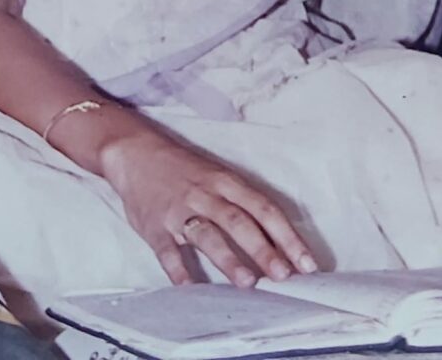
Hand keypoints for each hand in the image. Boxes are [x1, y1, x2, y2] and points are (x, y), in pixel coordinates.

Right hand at [100, 125, 316, 286]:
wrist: (136, 153)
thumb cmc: (185, 169)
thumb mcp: (218, 175)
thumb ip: (242, 204)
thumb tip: (275, 239)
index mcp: (227, 181)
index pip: (264, 208)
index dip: (287, 235)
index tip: (306, 261)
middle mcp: (207, 194)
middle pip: (240, 222)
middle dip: (264, 249)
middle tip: (284, 275)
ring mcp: (180, 211)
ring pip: (208, 235)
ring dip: (229, 259)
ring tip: (248, 282)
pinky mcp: (155, 226)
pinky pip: (168, 252)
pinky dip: (178, 271)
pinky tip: (190, 288)